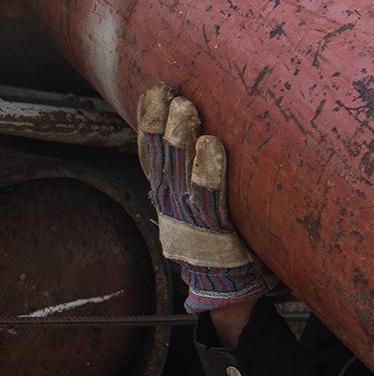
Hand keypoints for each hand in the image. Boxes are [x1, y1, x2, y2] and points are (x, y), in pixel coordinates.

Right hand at [138, 82, 272, 313]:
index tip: (156, 89)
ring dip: (183, 139)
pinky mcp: (213, 231)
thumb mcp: (194, 200)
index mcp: (164, 190)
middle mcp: (171, 200)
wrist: (222, 285)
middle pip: (163, 155)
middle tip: (173, 94)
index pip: (151, 149)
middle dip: (165, 123)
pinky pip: (209, 197)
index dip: (150, 119)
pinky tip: (211, 146)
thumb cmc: (215, 233)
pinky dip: (209, 170)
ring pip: (181, 171)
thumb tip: (199, 126)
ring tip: (188, 110)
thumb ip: (193, 168)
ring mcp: (189, 216)